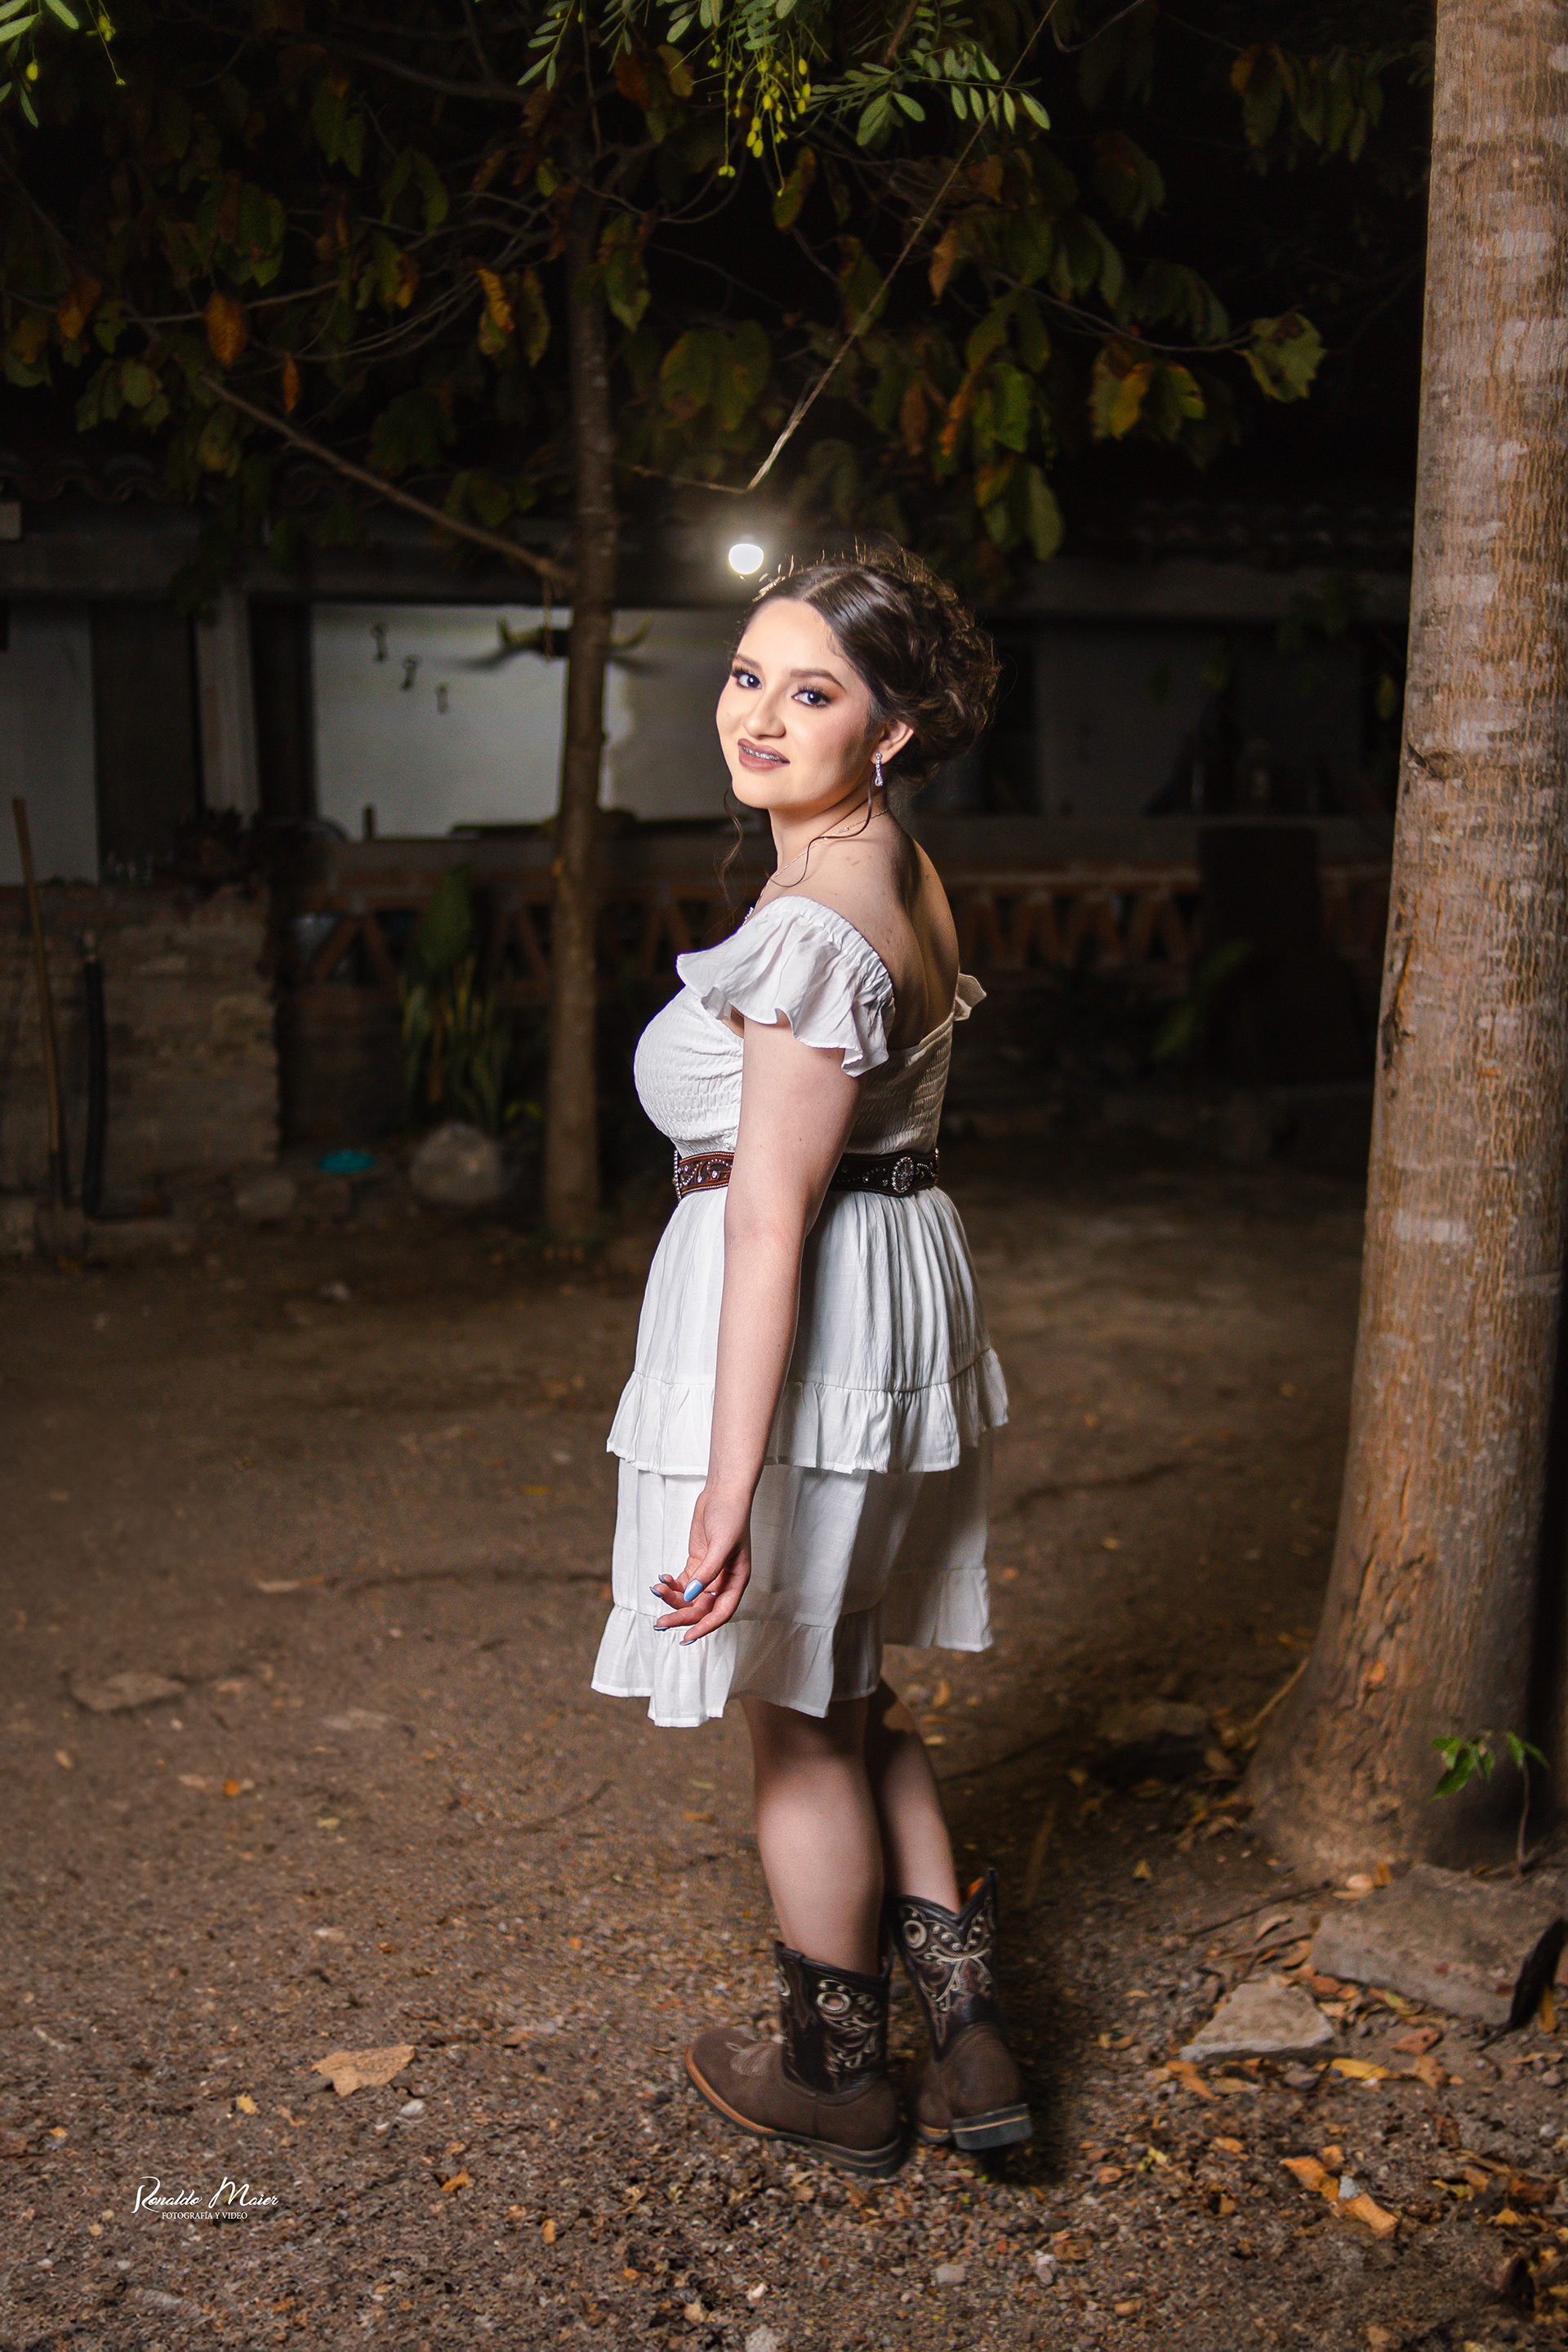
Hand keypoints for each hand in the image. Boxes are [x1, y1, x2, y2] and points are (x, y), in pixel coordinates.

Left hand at [651, 1485, 751, 1644]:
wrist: (723, 1492)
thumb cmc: (730, 1516)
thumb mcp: (721, 1543)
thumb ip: (707, 1571)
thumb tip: (691, 1595)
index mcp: (737, 1580)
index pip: (721, 1612)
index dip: (704, 1627)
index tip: (686, 1637)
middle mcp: (724, 1580)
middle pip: (701, 1608)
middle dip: (680, 1615)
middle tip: (659, 1623)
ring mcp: (710, 1573)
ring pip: (690, 1597)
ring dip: (672, 1597)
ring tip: (657, 1589)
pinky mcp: (698, 1563)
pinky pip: (683, 1583)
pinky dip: (671, 1585)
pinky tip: (661, 1579)